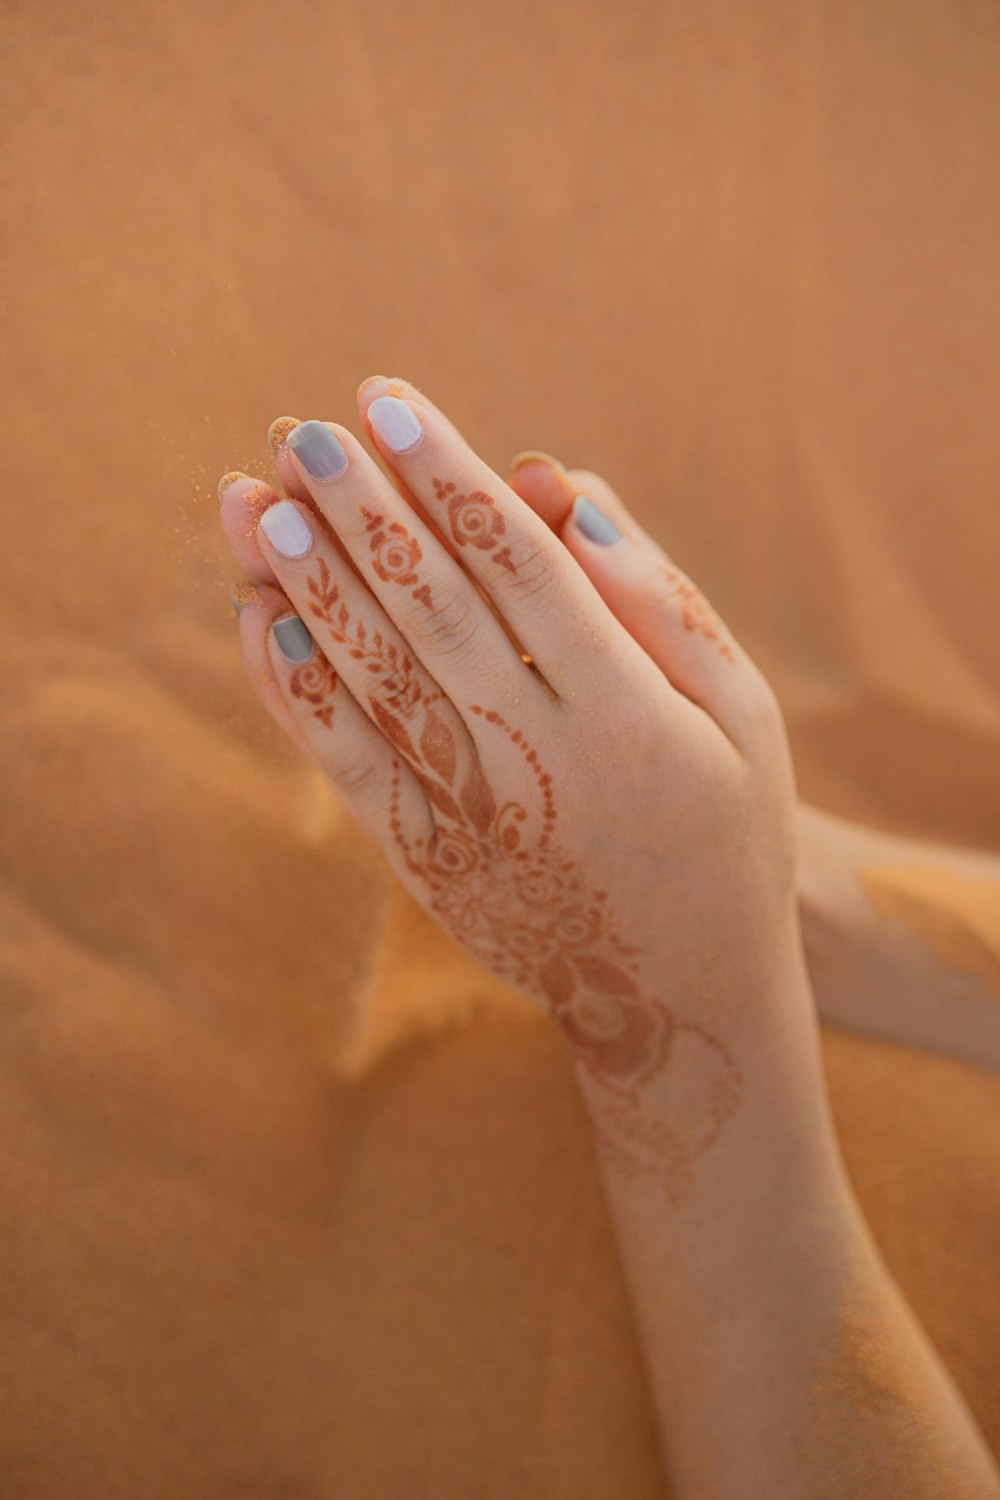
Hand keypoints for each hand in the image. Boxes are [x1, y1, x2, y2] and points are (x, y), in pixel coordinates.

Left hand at [220, 377, 806, 1195]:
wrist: (685, 996)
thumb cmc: (726, 830)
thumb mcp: (742, 714)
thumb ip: (657, 601)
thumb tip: (564, 490)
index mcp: (629, 713)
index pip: (522, 568)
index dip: (449, 479)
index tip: (389, 402)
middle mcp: (543, 762)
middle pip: (433, 611)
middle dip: (361, 513)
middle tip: (302, 430)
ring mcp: (476, 818)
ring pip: (375, 680)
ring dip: (308, 585)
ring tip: (254, 499)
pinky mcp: (428, 862)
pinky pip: (348, 768)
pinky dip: (297, 695)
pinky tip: (259, 619)